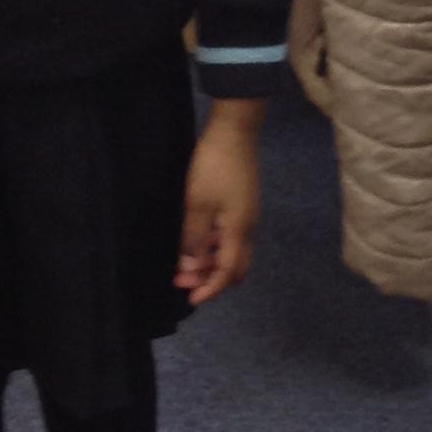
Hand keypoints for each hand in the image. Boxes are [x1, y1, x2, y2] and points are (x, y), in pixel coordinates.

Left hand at [176, 100, 264, 304]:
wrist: (235, 132)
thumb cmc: (214, 168)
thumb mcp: (197, 204)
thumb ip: (193, 238)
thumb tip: (189, 268)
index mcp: (239, 231)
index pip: (228, 272)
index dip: (210, 288)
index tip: (190, 298)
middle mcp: (247, 228)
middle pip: (235, 266)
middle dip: (211, 279)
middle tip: (184, 282)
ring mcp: (246, 216)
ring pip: (232, 252)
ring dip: (211, 262)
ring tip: (185, 264)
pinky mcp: (241, 205)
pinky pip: (230, 237)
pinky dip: (214, 247)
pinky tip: (197, 243)